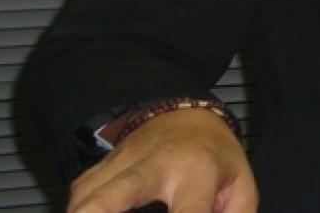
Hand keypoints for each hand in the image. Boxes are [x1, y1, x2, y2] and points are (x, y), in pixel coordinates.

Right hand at [67, 108, 256, 212]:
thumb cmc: (217, 159)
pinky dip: (78, 212)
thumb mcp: (240, 187)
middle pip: (110, 197)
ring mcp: (122, 163)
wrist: (187, 116)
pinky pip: (78, 194)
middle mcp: (155, 165)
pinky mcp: (100, 166)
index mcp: (197, 174)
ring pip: (85, 196)